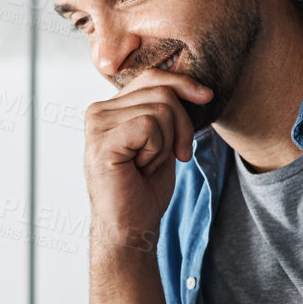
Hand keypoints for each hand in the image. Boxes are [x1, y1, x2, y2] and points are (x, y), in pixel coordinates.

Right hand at [83, 69, 213, 252]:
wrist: (132, 227)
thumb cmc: (145, 187)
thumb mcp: (164, 138)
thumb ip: (168, 108)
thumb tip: (198, 87)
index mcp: (109, 107)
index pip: (153, 76)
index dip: (183, 84)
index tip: (206, 97)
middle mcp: (97, 111)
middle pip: (162, 92)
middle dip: (179, 127)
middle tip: (167, 157)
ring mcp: (96, 126)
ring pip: (160, 109)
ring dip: (166, 144)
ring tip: (146, 165)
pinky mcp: (102, 142)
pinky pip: (150, 126)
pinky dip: (156, 150)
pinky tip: (140, 168)